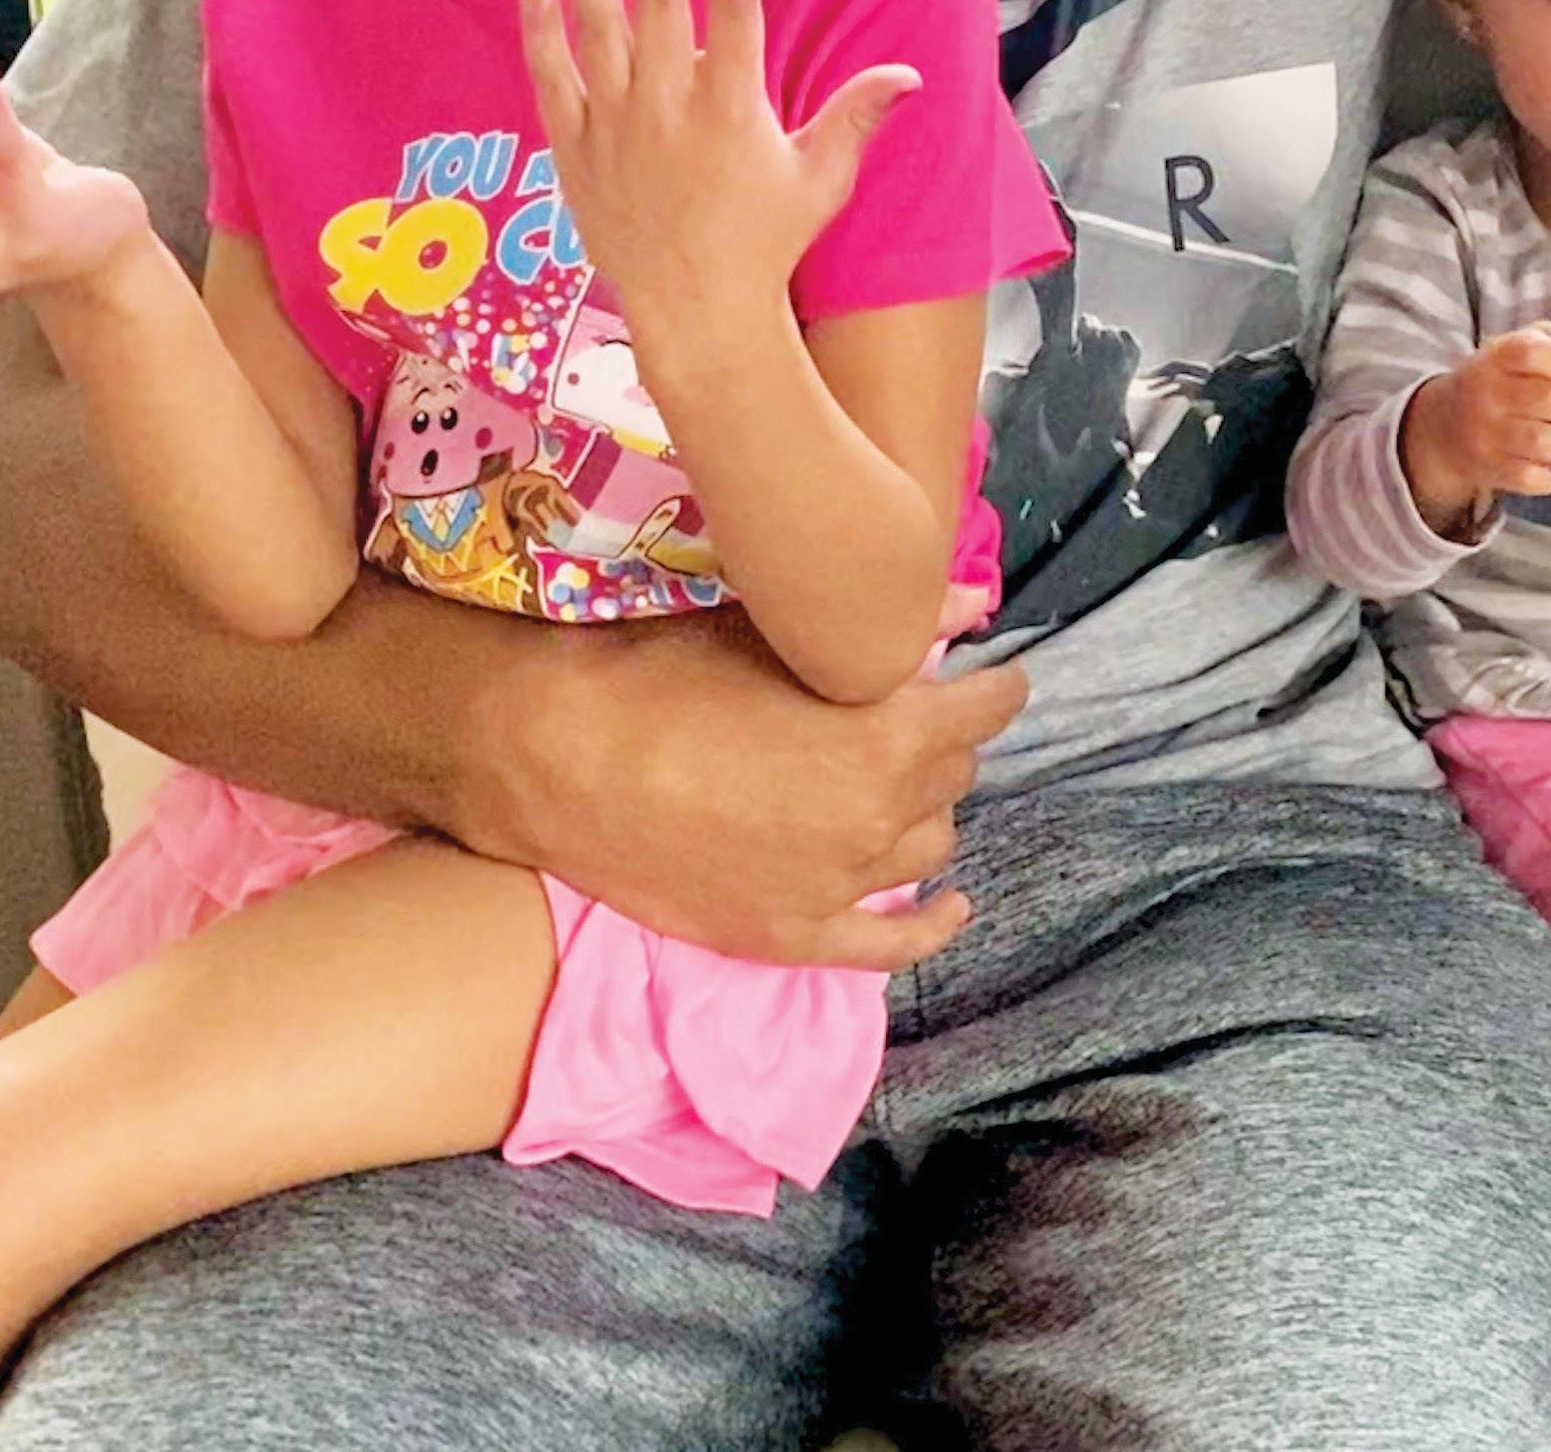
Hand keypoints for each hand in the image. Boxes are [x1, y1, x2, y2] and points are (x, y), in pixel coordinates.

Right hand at [485, 587, 1025, 969]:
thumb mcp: (782, 630)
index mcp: (889, 736)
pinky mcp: (789, 936)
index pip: (987, 708)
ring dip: (921, 811)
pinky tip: (949, 906)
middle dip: (941, 741)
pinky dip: (929, 925)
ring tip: (893, 784)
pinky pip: (889, 946)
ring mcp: (836, 887)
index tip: (987, 676)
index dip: (992, 686)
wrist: (559, 757)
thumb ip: (895, 625)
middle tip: (909, 717)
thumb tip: (975, 603)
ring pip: (927, 846)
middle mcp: (878, 817)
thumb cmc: (666, 671)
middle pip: (953, 775)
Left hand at [521, 0, 916, 349]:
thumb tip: (910, 73)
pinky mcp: (573, 147)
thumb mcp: (822, 180)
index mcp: (734, 105)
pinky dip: (541, 23)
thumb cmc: (766, 246)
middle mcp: (670, 103)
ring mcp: (615, 122)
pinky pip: (550, 73)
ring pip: (597, 16)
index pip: (735, 2)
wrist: (695, 316)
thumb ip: (858, 116)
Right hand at [1398, 327, 1550, 538]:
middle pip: (1545, 400)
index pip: (1532, 354)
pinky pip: (1524, 477)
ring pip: (1539, 442)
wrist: (1440, 427)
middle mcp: (1487, 392)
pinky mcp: (1487, 468)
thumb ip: (1547, 346)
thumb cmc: (1494, 384)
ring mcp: (1485, 433)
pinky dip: (1549, 477)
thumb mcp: (1508, 352)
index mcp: (1496, 357)